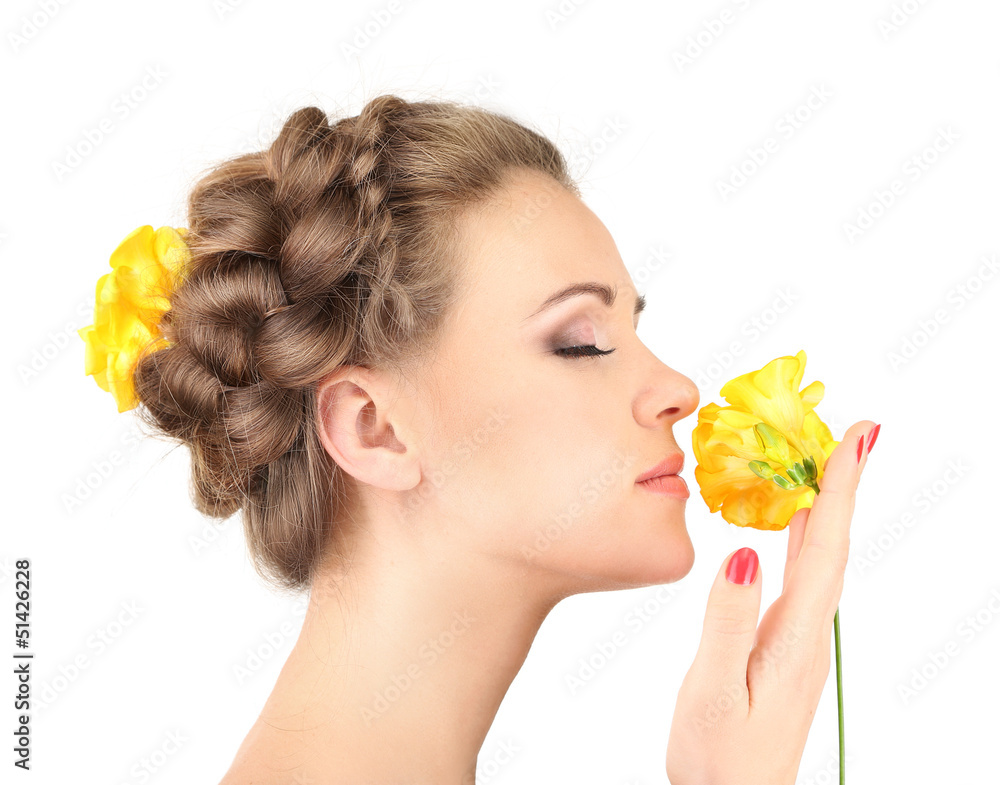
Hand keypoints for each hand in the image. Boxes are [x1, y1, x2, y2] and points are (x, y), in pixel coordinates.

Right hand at [666, 419, 875, 784]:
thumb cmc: (719, 761)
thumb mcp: (712, 691)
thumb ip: (727, 620)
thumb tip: (744, 549)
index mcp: (793, 638)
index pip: (826, 549)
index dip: (841, 490)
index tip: (860, 437)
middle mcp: (807, 632)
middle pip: (833, 544)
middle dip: (843, 483)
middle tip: (853, 430)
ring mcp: (798, 639)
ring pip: (820, 557)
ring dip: (826, 504)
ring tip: (824, 459)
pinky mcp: (783, 644)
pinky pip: (801, 574)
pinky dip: (803, 536)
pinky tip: (792, 521)